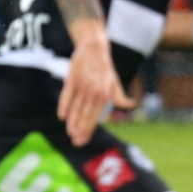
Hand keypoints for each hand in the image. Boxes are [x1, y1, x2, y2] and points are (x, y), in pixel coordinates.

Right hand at [58, 29, 134, 146]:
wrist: (94, 48)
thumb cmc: (105, 68)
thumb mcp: (115, 83)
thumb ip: (120, 97)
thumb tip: (130, 106)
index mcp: (105, 94)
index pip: (96, 116)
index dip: (89, 129)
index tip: (84, 140)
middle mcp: (94, 92)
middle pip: (85, 115)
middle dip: (81, 130)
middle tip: (76, 142)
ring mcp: (82, 86)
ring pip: (76, 107)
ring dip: (73, 122)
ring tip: (70, 133)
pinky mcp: (72, 79)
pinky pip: (67, 95)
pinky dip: (64, 105)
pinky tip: (62, 116)